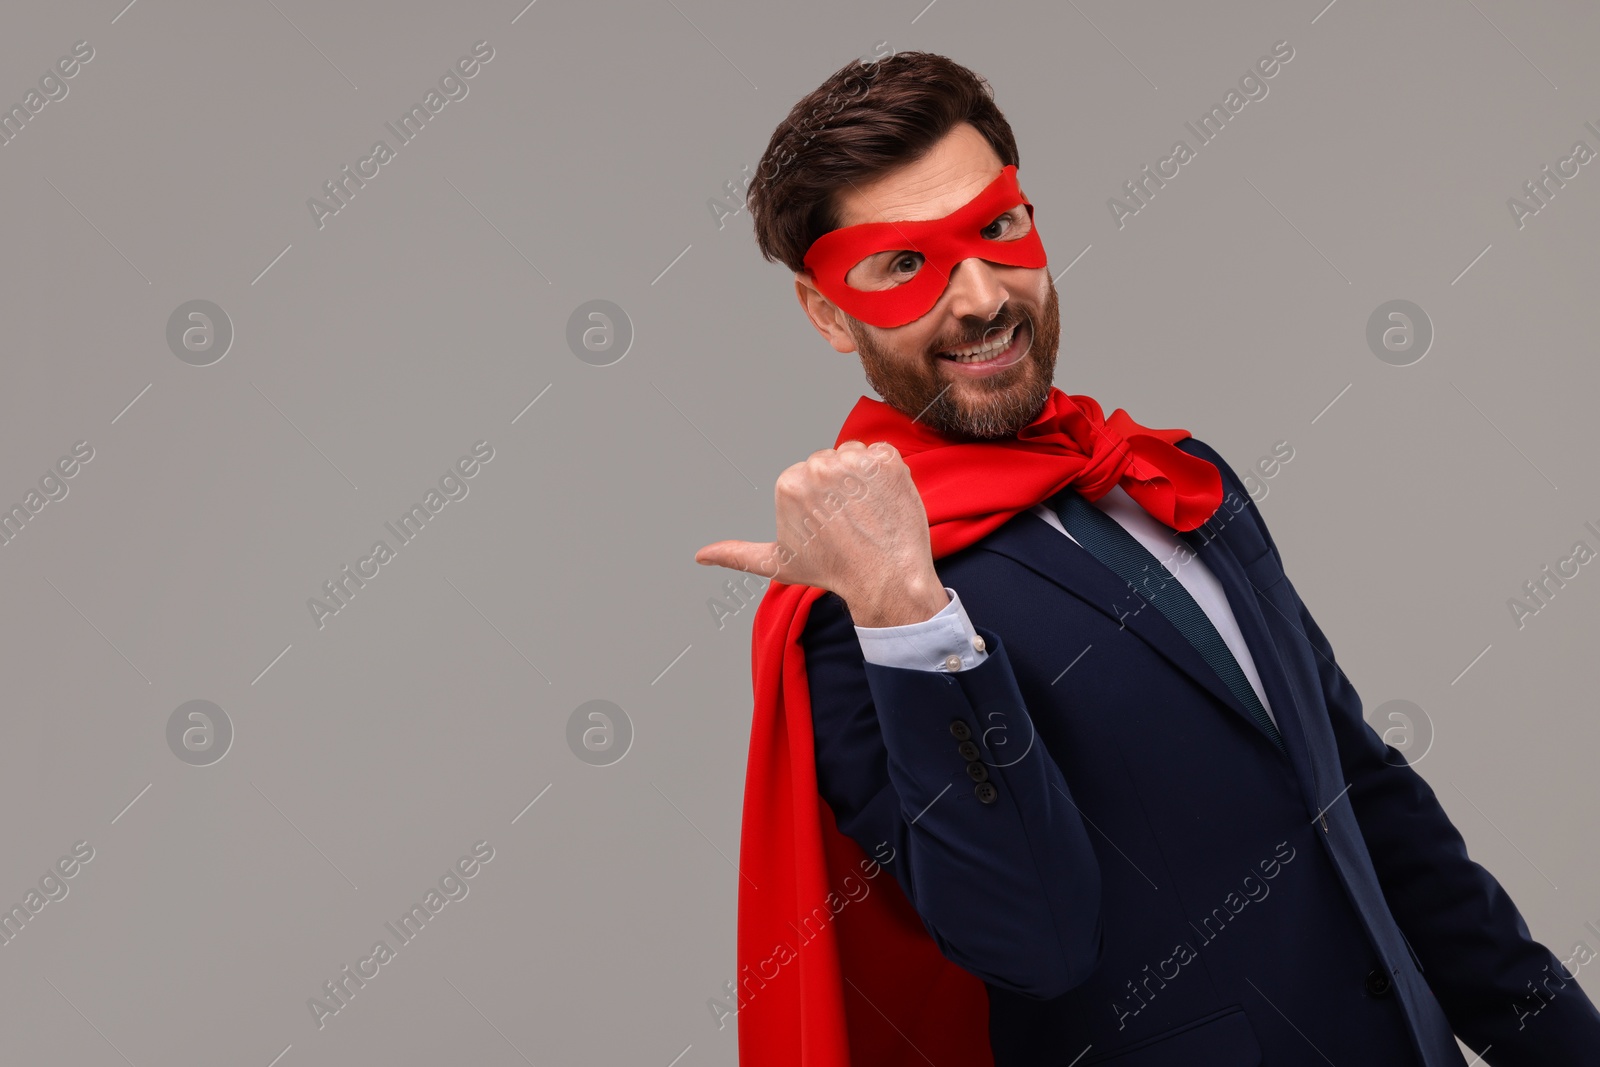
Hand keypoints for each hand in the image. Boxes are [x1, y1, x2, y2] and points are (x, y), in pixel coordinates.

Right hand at [694, 440, 948, 625]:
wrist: (885, 579)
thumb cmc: (832, 571)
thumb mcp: (778, 563)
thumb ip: (737, 554)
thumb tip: (700, 556)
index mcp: (789, 483)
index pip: (807, 474)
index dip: (820, 499)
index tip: (829, 523)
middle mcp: (819, 467)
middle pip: (830, 461)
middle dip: (839, 484)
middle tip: (849, 520)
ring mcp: (855, 462)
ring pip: (855, 455)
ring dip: (862, 477)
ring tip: (866, 512)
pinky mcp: (887, 461)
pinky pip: (882, 455)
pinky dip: (886, 475)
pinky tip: (883, 502)